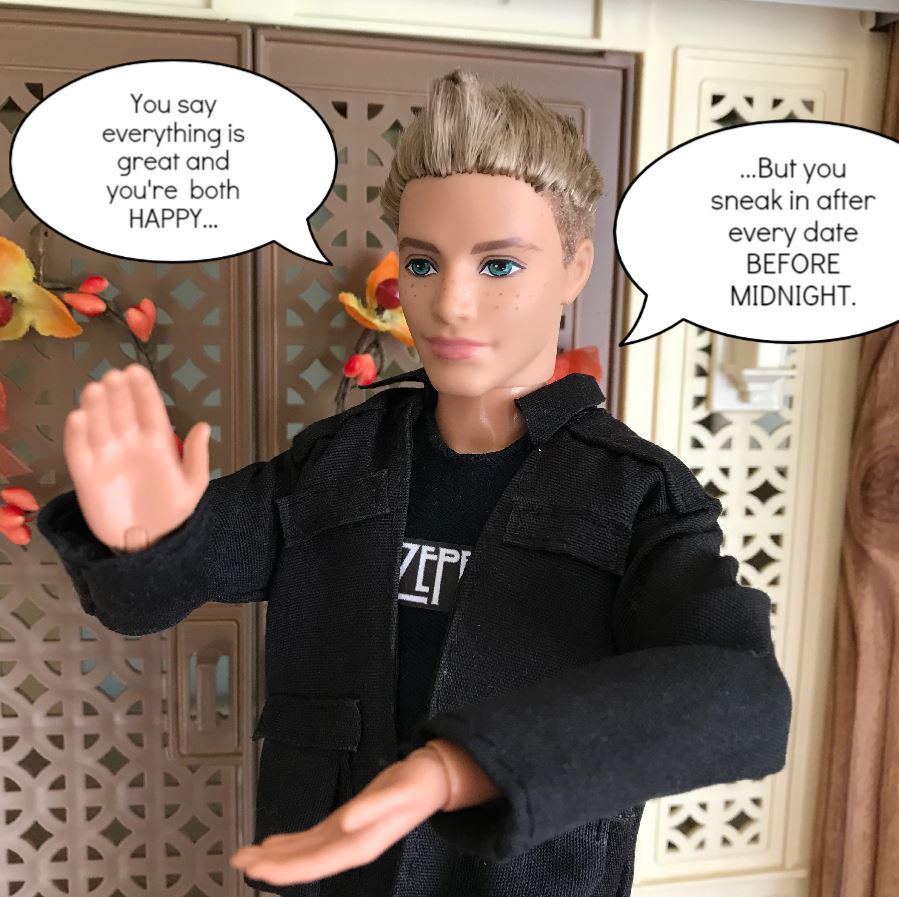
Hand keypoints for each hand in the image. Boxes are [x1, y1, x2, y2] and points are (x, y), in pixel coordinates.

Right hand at [64, 363, 210, 551]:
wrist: (147, 544)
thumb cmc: (171, 512)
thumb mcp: (192, 487)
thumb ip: (198, 458)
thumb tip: (204, 425)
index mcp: (157, 444)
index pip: (150, 411)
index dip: (143, 391)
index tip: (136, 371)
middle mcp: (129, 444)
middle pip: (122, 413)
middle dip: (118, 394)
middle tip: (114, 376)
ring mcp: (106, 457)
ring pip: (99, 426)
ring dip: (96, 407)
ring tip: (95, 389)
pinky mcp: (86, 475)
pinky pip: (78, 452)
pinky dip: (77, 435)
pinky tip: (78, 418)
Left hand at [229, 746, 449, 887]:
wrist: (432, 779)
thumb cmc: (418, 786)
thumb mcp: (400, 794)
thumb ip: (374, 808)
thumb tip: (344, 822)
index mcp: (359, 843)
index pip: (313, 863)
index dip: (284, 869)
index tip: (257, 869)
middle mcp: (348, 844)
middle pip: (303, 861)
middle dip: (270, 864)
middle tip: (238, 861)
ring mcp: (345, 835)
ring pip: (303, 852)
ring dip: (274, 856)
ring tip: (245, 856)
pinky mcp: (345, 822)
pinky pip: (311, 838)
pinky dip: (290, 842)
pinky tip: (273, 844)